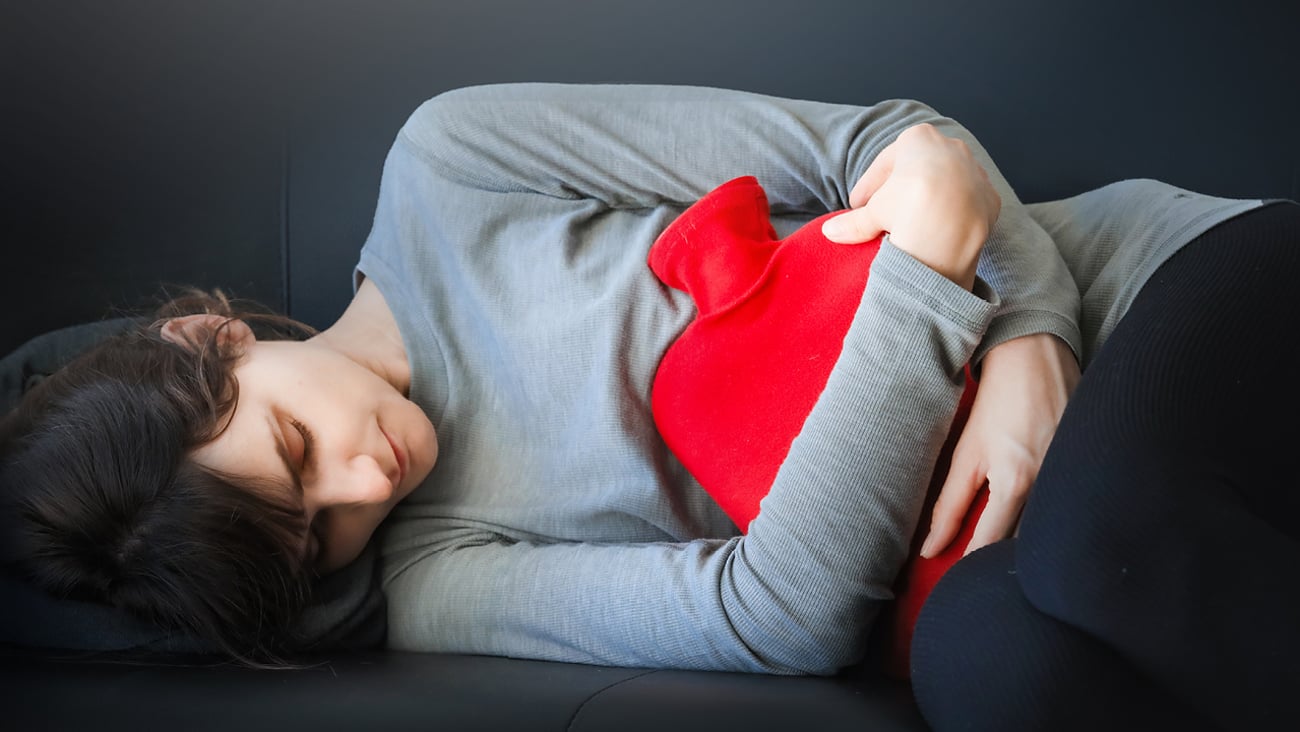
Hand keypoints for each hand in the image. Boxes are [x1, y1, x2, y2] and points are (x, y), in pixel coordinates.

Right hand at [822, 123, 1000, 290]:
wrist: (952, 226)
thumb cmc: (907, 207)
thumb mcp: (872, 213)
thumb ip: (853, 221)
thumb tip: (829, 232)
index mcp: (918, 139)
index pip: (884, 163)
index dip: (868, 187)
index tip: (857, 207)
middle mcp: (951, 147)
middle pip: (918, 171)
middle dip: (900, 191)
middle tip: (884, 215)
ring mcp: (974, 171)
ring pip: (945, 185)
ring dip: (928, 202)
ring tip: (912, 226)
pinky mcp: (990, 197)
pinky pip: (966, 204)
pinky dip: (953, 216)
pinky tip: (940, 233)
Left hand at [920, 333, 1079, 556]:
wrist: (1035, 357)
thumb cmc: (997, 404)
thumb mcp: (966, 455)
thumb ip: (948, 505)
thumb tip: (930, 548)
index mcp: (1015, 480)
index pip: (993, 542)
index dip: (974, 564)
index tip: (963, 581)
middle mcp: (1051, 482)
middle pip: (1029, 542)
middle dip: (1008, 563)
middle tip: (989, 575)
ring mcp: (1076, 473)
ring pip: (1055, 528)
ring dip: (1037, 545)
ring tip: (1014, 558)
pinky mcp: (1092, 464)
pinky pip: (1074, 504)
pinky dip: (1060, 520)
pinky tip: (1050, 527)